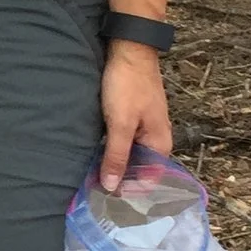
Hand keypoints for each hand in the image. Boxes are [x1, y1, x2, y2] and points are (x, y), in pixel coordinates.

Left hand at [98, 40, 172, 189]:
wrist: (130, 49)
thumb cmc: (128, 86)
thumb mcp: (120, 124)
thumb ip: (117, 156)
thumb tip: (111, 187)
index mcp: (159, 145)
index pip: (148, 181)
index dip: (128, 192)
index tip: (104, 201)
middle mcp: (155, 140)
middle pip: (139, 170)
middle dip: (119, 181)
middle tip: (92, 193)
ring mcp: (145, 128)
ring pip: (130, 156)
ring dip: (114, 166)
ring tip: (91, 178)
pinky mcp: (133, 118)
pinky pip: (124, 142)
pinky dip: (112, 150)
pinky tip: (95, 155)